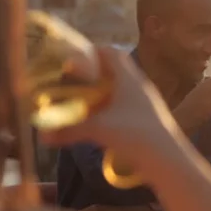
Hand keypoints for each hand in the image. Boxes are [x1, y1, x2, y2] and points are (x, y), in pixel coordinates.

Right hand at [39, 47, 180, 167]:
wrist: (169, 160)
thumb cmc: (135, 135)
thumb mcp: (98, 130)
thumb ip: (69, 130)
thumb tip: (42, 136)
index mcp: (130, 78)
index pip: (112, 53)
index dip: (92, 51)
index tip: (71, 58)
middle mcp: (139, 87)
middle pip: (114, 72)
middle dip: (91, 76)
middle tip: (69, 82)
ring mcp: (145, 103)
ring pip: (119, 91)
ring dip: (100, 94)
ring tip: (78, 102)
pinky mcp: (147, 119)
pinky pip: (124, 107)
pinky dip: (109, 110)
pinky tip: (97, 122)